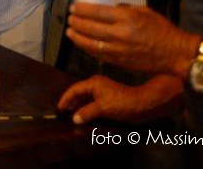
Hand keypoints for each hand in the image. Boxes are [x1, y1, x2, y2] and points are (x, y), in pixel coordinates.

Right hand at [58, 74, 184, 124]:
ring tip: (73, 116)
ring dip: (80, 107)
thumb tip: (74, 118)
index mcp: (93, 83)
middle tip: (64, 113)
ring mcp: (103, 93)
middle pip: (79, 94)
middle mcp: (96, 86)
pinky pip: (93, 104)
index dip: (65, 99)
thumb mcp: (102, 108)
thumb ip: (86, 113)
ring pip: (86, 99)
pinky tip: (86, 117)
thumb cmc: (122, 103)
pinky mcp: (109, 100)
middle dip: (71, 103)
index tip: (59, 108)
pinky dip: (88, 110)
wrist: (143, 105)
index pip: (74, 89)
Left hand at [66, 3, 198, 75]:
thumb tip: (108, 9)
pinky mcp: (120, 62)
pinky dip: (87, 49)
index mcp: (127, 18)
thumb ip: (124, 10)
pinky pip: (98, 55)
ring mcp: (119, 50)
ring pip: (91, 43)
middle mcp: (121, 34)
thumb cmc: (162, 29)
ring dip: (77, 37)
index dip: (82, 10)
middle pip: (90, 27)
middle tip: (69, 18)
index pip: (97, 12)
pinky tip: (81, 44)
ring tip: (70, 32)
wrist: (176, 54)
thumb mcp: (144, 11)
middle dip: (76, 22)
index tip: (73, 8)